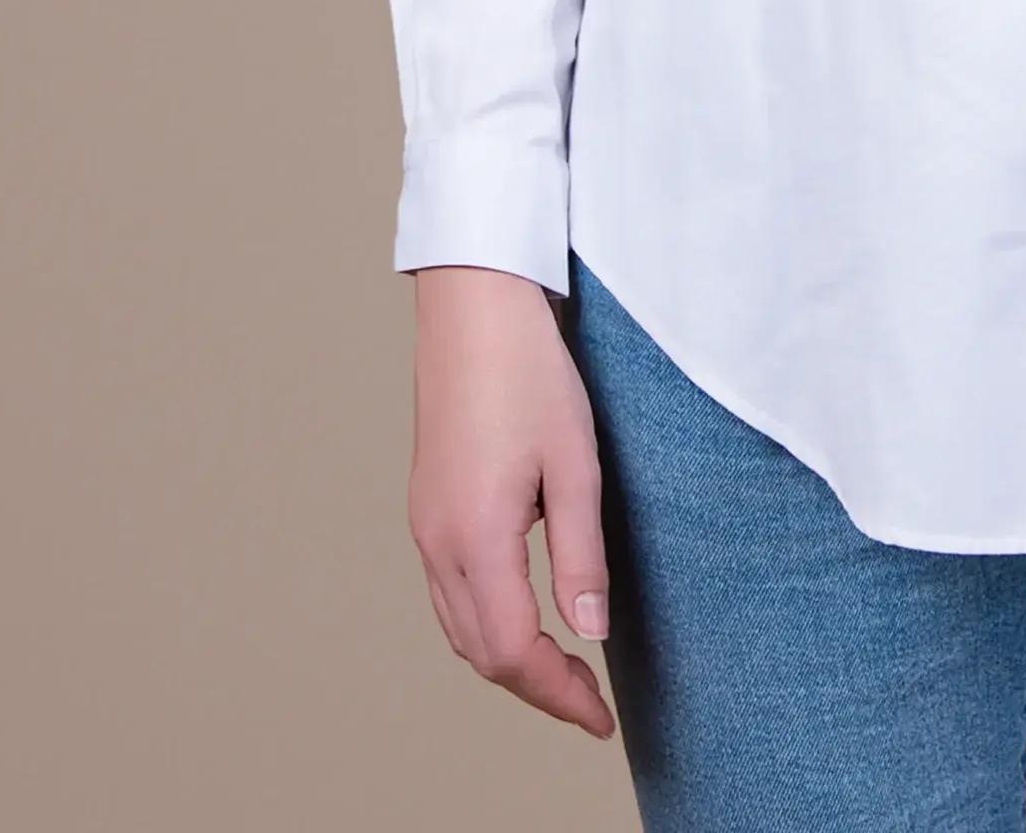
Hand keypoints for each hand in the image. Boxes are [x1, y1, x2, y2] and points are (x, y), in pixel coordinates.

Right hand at [407, 265, 616, 738]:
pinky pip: (449, 594)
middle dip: (537, 688)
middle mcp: (437, 542)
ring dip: (509, 661)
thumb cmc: (529, 373)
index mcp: (475, 537)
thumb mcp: (575, 464)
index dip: (559, 694)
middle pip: (480, 653)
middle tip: (592, 703)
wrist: (474, 308)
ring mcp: (424, 526)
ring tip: (565, 671)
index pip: (512, 652)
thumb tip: (591, 631)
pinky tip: (524, 618)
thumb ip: (581, 556)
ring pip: (459, 628)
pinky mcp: (427, 507)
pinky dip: (487, 624)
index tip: (601, 717)